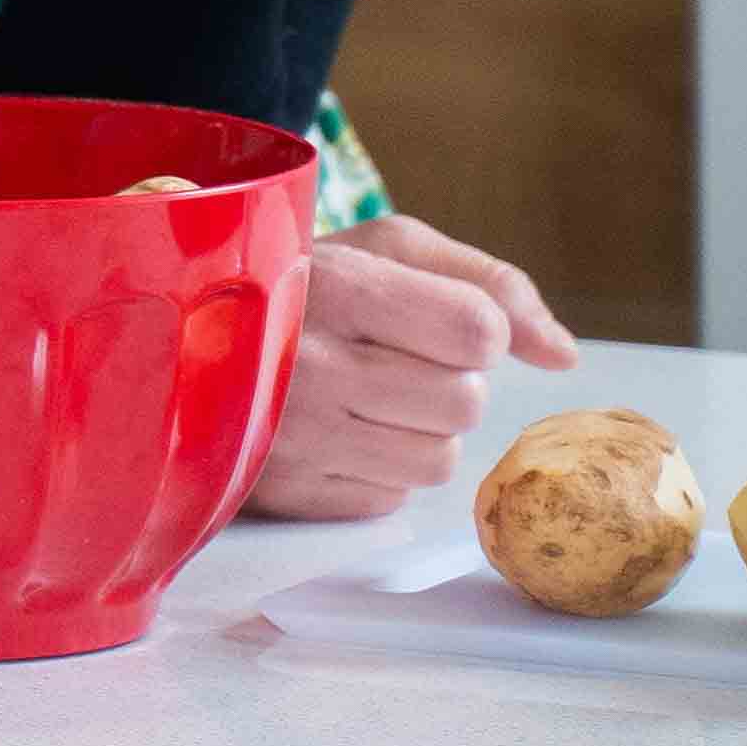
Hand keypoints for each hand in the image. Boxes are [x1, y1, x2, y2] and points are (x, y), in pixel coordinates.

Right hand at [245, 215, 578, 519]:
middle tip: (392, 358)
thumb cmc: (307, 281)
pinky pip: (389, 496)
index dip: (476, 328)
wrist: (181, 329)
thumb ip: (490, 285)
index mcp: (336, 284)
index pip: (478, 330)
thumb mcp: (388, 249)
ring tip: (365, 395)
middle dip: (448, 382)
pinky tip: (335, 431)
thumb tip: (564, 356)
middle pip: (465, 403)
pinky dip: (377, 467)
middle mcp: (308, 364)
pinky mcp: (284, 490)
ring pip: (439, 461)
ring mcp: (292, 434)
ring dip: (419, 430)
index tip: (433, 317)